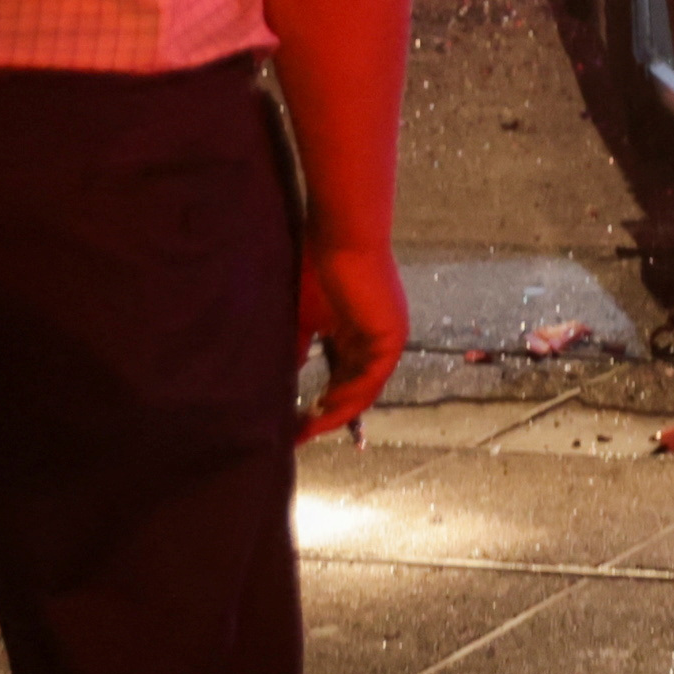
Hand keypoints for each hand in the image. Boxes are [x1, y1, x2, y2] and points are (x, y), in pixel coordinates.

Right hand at [297, 229, 407, 443]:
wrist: (343, 237)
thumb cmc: (320, 267)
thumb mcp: (304, 318)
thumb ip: (297, 349)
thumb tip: (282, 379)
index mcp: (359, 335)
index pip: (343, 378)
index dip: (321, 403)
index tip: (294, 423)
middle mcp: (377, 341)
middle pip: (354, 389)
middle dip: (327, 415)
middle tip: (298, 435)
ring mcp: (387, 340)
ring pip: (364, 388)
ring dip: (338, 410)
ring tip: (310, 427)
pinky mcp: (391, 338)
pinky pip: (373, 378)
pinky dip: (351, 395)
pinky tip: (327, 406)